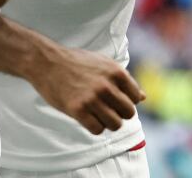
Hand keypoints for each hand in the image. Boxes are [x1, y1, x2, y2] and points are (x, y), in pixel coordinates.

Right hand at [27, 44, 144, 134]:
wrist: (48, 62)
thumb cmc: (77, 62)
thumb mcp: (104, 64)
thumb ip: (124, 80)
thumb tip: (144, 97)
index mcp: (116, 72)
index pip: (136, 98)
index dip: (128, 101)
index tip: (117, 101)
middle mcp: (107, 86)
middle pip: (128, 113)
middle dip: (120, 114)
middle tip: (108, 110)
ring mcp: (92, 99)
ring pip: (115, 124)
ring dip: (108, 123)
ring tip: (99, 115)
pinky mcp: (78, 110)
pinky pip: (97, 129)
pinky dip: (95, 127)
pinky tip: (89, 119)